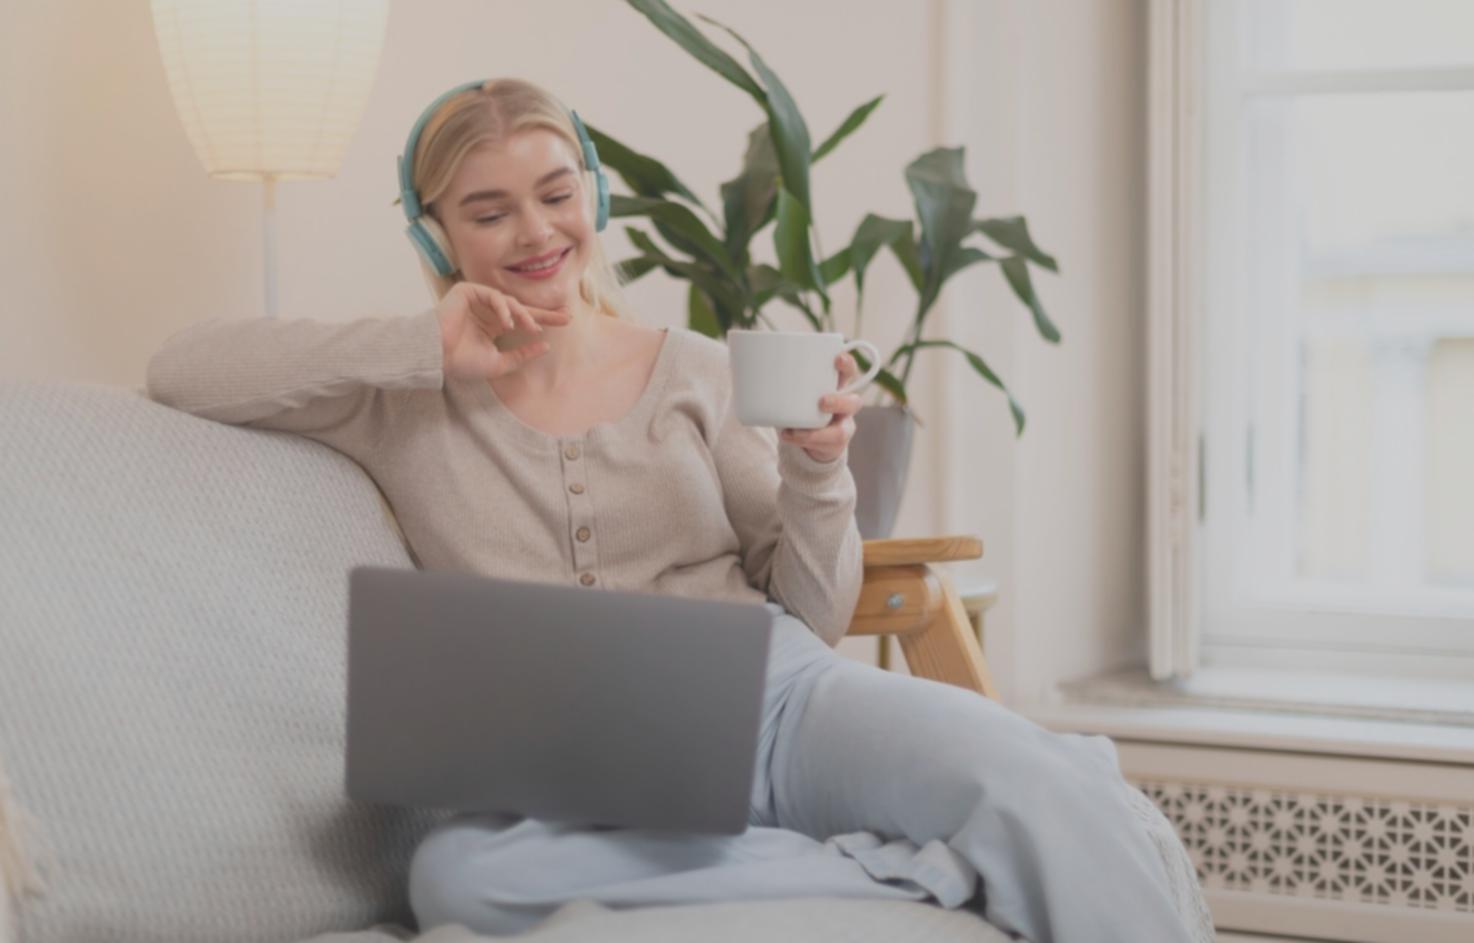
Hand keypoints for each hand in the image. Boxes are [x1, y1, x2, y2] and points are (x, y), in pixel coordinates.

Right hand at [436, 281, 571, 381]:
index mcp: (493, 327)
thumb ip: (522, 355)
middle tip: (565, 316)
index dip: (544, 320)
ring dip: (523, 314)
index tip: (566, 321)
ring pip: (509, 301)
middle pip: (521, 308)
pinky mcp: (467, 291)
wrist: (436, 356)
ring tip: (532, 328)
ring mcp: (477, 300)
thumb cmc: (462, 362)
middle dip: (544, 312)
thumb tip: (546, 346)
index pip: (523, 321)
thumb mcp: (499, 363)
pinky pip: (493, 295)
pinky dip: (503, 308)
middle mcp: (487, 312)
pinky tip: (508, 322)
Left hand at [779, 352, 862, 463]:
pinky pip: (823, 446)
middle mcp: (846, 406)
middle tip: (821, 401)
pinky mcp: (834, 445)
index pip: (848, 372)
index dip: (847, 364)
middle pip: (854, 402)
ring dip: (819, 432)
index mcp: (837, 386)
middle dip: (839, 402)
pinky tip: (787, 435)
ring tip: (794, 431)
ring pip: (841, 431)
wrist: (811, 438)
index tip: (837, 358)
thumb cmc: (803, 405)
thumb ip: (783, 378)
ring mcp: (842, 427)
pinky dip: (803, 440)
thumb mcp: (797, 389)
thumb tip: (751, 364)